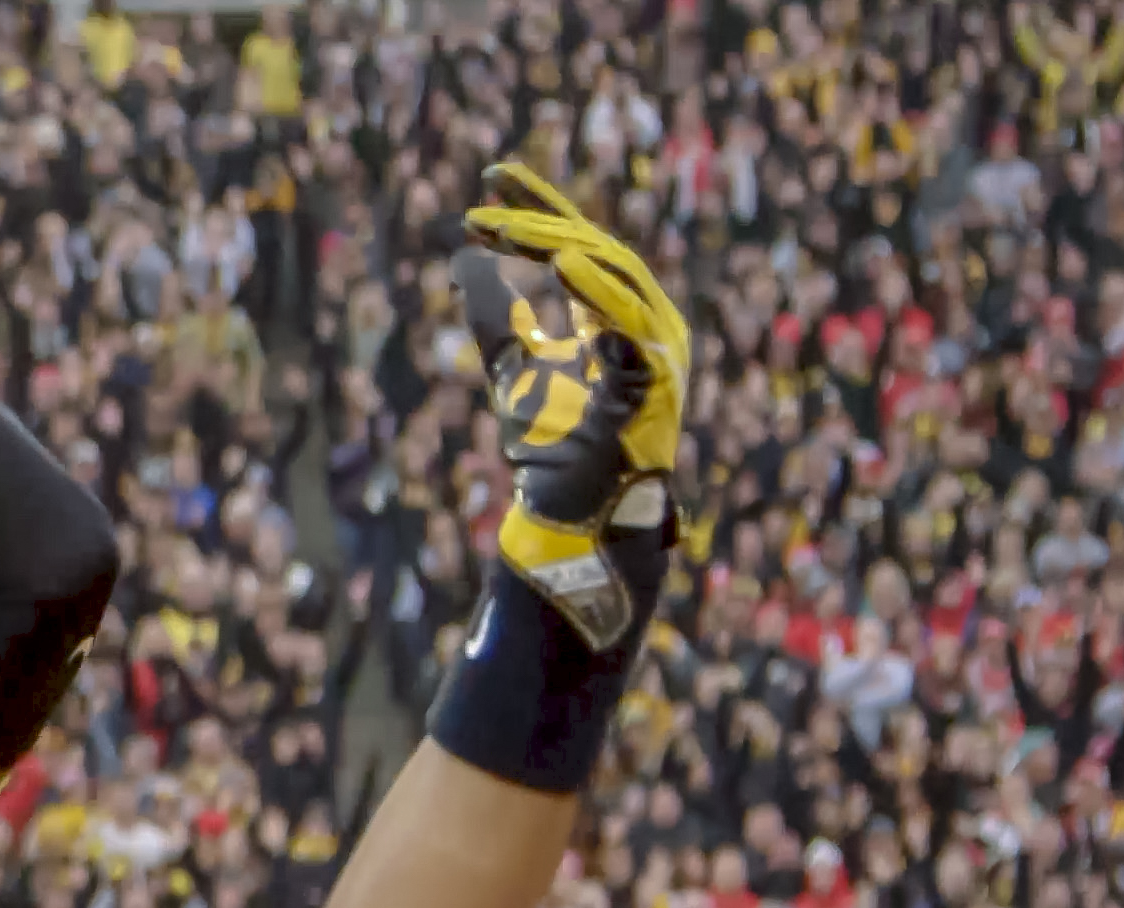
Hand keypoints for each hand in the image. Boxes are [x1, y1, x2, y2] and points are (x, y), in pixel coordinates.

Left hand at [452, 161, 692, 650]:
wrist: (572, 517)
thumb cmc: (551, 449)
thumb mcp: (513, 367)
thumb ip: (497, 316)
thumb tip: (463, 258)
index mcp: (617, 316)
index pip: (578, 243)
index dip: (539, 204)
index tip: (491, 174)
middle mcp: (647, 326)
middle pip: (597, 252)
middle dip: (540, 226)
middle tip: (484, 210)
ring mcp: (660, 357)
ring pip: (619, 282)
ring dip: (564, 251)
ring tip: (513, 229)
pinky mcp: (658, 390)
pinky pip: (634, 333)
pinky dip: (603, 296)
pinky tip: (566, 267)